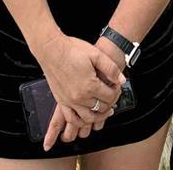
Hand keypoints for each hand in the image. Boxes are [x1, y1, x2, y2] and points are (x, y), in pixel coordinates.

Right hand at [35, 34, 125, 150]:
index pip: (110, 96)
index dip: (117, 91)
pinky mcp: (61, 101)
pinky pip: (72, 119)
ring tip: (104, 110)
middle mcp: (80, 97)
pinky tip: (86, 118)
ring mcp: (70, 101)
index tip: (116, 85)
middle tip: (112, 94)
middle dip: (110, 102)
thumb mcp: (95, 54)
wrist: (51, 49)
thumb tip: (121, 80)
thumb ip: (110, 68)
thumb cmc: (71, 49)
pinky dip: (81, 123)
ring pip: (89, 118)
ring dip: (99, 116)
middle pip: (101, 107)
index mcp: (90, 85)